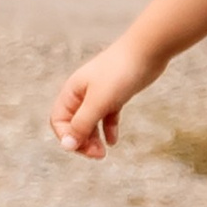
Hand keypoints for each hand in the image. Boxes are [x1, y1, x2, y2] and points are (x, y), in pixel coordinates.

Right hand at [49, 35, 162, 157]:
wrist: (147, 51)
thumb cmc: (120, 73)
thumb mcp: (98, 102)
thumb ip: (82, 124)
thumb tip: (67, 145)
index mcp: (72, 91)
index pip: (59, 121)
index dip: (67, 137)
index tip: (82, 148)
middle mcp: (82, 93)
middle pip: (74, 124)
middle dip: (82, 141)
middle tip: (97, 155)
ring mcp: (99, 94)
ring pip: (90, 122)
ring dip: (94, 139)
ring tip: (104, 152)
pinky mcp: (115, 95)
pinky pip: (107, 117)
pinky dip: (108, 129)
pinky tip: (113, 141)